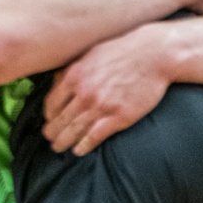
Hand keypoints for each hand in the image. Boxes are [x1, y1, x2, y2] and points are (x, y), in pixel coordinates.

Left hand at [45, 26, 168, 155]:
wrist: (154, 54)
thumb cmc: (122, 51)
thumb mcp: (91, 54)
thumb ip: (72, 70)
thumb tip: (56, 83)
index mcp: (74, 76)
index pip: (52, 103)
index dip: (48, 116)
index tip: (49, 121)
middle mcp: (84, 93)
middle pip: (60, 120)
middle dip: (52, 133)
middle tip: (50, 139)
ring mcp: (101, 106)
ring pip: (74, 131)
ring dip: (64, 142)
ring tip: (59, 148)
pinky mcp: (119, 117)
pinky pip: (94, 137)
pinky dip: (83, 146)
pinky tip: (79, 151)